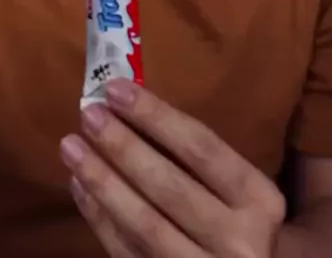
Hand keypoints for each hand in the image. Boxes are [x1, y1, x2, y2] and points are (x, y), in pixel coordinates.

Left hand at [61, 81, 285, 256]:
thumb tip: (132, 105)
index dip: (157, 116)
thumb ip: (202, 158)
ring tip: (71, 146)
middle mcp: (239, 241)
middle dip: (124, 146)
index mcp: (260, 200)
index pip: (202, 148)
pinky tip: (80, 186)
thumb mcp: (242, 190)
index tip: (117, 89)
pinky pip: (127, 253)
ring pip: (144, 224)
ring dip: (102, 181)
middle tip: (89, 114)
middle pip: (170, 186)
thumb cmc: (243, 222)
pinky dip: (100, 218)